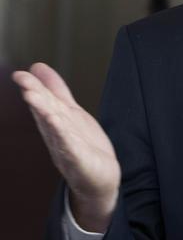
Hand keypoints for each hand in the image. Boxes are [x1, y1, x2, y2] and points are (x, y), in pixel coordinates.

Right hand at [12, 62, 120, 231]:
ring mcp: (66, 147)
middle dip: (35, 96)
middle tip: (24, 82)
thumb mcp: (69, 111)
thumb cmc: (82, 144)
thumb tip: (38, 67)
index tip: (19, 74)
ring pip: (54, 127)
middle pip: (46, 112)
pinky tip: (57, 122)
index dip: (33, 87)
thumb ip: (56, 90)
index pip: (44, 101)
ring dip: (44, 112)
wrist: (99, 177)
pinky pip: (70, 147)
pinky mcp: (79, 160)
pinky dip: (63, 135)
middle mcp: (57, 133)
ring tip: (33, 97)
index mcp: (55, 120)